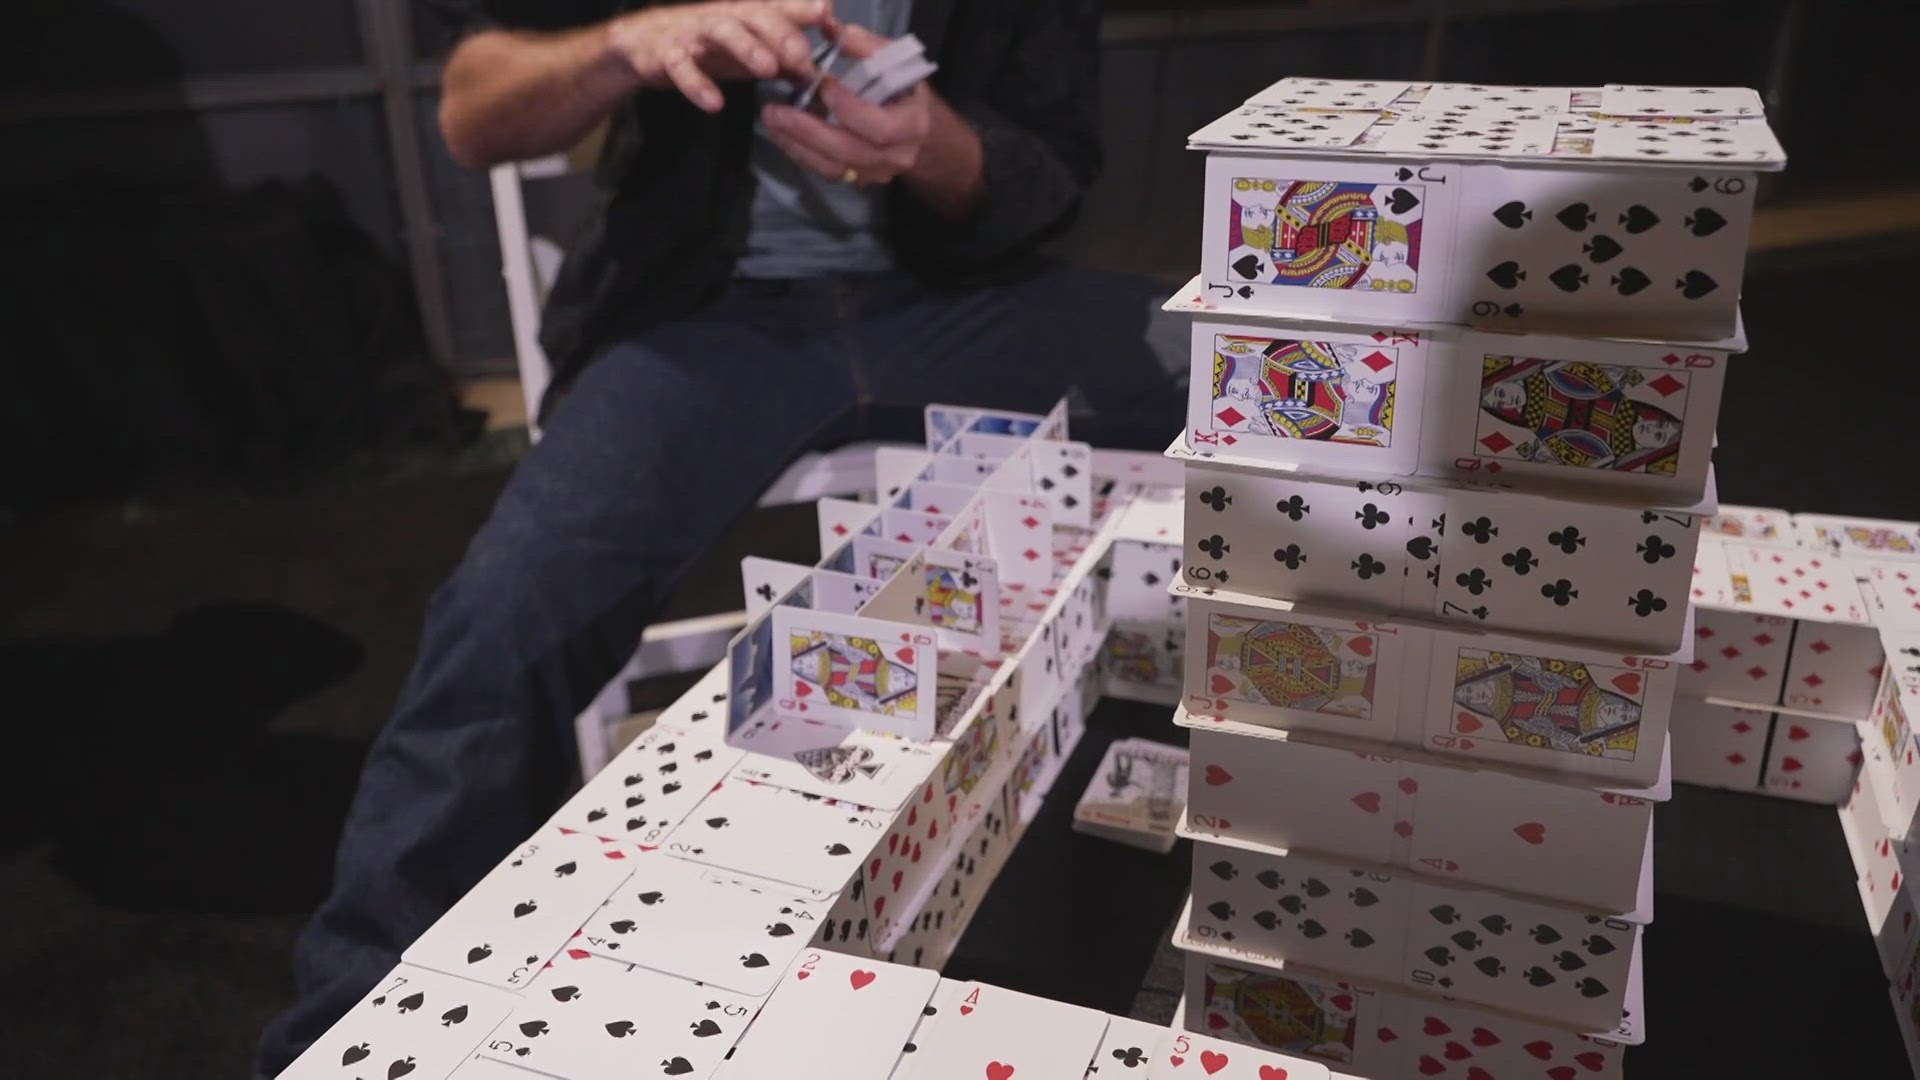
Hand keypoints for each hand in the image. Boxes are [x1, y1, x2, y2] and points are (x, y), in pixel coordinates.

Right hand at [608, 0, 832, 112]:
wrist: (646, 44)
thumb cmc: (708, 47)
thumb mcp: (751, 50)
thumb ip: (785, 59)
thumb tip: (819, 72)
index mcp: (746, 15)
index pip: (778, 8)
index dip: (801, 9)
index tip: (826, 14)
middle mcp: (723, 17)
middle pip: (754, 15)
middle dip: (780, 32)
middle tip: (802, 54)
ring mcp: (694, 32)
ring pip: (721, 31)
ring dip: (746, 47)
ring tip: (768, 69)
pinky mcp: (666, 53)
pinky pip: (681, 66)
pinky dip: (697, 84)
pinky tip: (714, 103)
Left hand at [759, 23, 933, 186]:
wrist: (918, 130)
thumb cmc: (904, 89)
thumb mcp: (894, 62)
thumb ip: (864, 45)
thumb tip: (830, 26)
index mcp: (912, 125)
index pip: (879, 127)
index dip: (849, 109)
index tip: (823, 85)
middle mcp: (896, 155)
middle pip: (850, 152)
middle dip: (809, 131)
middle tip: (775, 111)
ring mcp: (876, 172)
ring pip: (834, 167)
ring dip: (798, 144)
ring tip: (772, 121)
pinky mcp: (858, 178)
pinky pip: (827, 172)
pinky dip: (801, 153)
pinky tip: (782, 134)